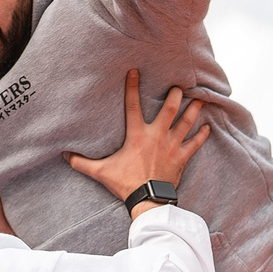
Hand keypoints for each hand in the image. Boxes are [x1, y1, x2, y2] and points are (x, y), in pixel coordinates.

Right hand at [66, 69, 210, 212]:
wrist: (148, 200)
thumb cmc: (126, 184)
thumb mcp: (102, 172)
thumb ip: (82, 162)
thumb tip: (65, 156)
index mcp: (137, 135)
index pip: (132, 105)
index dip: (132, 86)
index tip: (135, 71)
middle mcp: (157, 135)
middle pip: (170, 108)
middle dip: (175, 94)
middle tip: (179, 85)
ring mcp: (171, 145)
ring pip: (186, 122)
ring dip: (194, 109)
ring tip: (201, 98)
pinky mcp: (181, 157)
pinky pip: (194, 143)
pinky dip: (202, 135)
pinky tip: (208, 127)